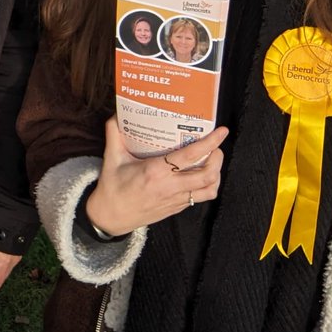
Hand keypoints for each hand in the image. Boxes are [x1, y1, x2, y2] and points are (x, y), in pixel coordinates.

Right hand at [85, 118, 226, 236]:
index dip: (210, 143)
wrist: (111, 217)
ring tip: (212, 161)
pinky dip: (208, 185)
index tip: (221, 132)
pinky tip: (201, 176)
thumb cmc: (112, 188)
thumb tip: (116, 114)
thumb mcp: (112, 158)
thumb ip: (114, 134)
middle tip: (215, 146)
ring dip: (216, 173)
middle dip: (217, 157)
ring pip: (210, 188)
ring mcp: (176, 199)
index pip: (190, 156)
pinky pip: (201, 197)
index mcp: (156, 171)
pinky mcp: (177, 207)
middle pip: (208, 174)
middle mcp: (170, 186)